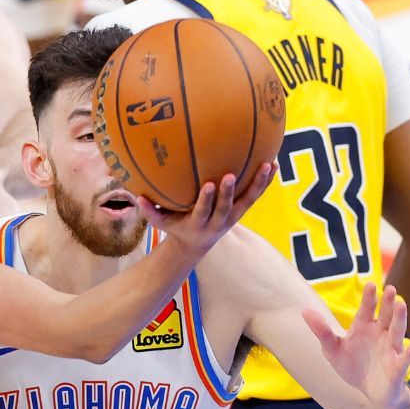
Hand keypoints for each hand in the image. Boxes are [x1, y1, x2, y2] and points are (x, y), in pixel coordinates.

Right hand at [136, 162, 275, 253]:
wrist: (196, 244)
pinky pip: (255, 196)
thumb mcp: (162, 223)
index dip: (207, 200)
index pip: (204, 211)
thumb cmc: (176, 227)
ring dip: (257, 184)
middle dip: (228, 192)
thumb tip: (137, 197)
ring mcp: (232, 217)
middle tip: (231, 175)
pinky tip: (272, 164)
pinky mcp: (241, 211)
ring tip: (267, 165)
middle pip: (226, 207)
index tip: (209, 184)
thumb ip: (150, 211)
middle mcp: (218, 222)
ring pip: (247, 201)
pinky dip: (264, 182)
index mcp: (199, 223)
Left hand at [303, 283, 409, 408]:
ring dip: (399, 319)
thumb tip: (304, 310)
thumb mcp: (332, 349)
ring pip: (396, 332)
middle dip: (388, 303)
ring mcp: (391, 349)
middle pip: (385, 315)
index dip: (369, 297)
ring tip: (401, 305)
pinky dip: (408, 355)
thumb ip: (321, 331)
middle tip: (391, 289)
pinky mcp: (397, 367)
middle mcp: (380, 334)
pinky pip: (403, 360)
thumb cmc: (352, 365)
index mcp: (364, 327)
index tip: (371, 284)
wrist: (369, 391)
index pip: (367, 309)